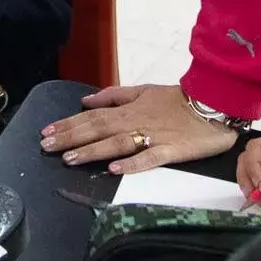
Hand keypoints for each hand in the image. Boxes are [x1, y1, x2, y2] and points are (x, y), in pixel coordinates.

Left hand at [41, 84, 235, 173]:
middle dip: (70, 138)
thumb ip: (114, 96)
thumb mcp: (144, 90)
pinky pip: (149, 158)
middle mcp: (135, 122)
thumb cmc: (179, 99)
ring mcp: (153, 137)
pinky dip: (131, 164)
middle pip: (98, 129)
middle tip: (46, 147)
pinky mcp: (171, 150)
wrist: (214, 103)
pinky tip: (114, 170)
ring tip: (70, 159)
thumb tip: (86, 101)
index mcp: (128, 109)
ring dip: (92, 151)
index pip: (92, 117)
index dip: (69, 124)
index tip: (46, 132)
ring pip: (117, 144)